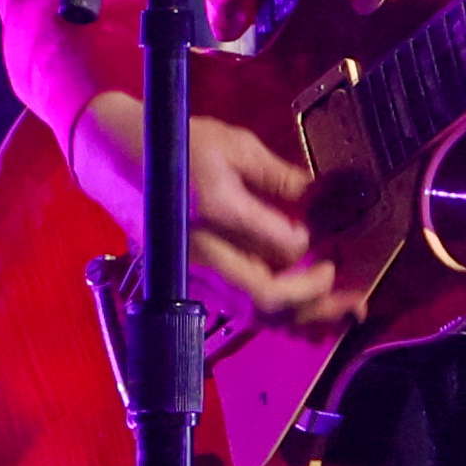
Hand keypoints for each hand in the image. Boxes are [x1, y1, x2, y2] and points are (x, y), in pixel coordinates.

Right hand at [67, 89, 355, 330]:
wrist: (115, 159)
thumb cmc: (175, 144)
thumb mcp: (233, 144)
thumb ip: (279, 176)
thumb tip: (319, 196)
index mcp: (218, 209)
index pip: (284, 246)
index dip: (312, 247)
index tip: (326, 239)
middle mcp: (204, 250)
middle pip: (269, 297)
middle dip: (317, 301)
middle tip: (350, 295)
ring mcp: (192, 270)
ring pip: (253, 314)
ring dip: (300, 321)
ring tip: (338, 319)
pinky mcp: (187, 280)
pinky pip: (236, 312)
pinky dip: (273, 319)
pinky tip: (301, 319)